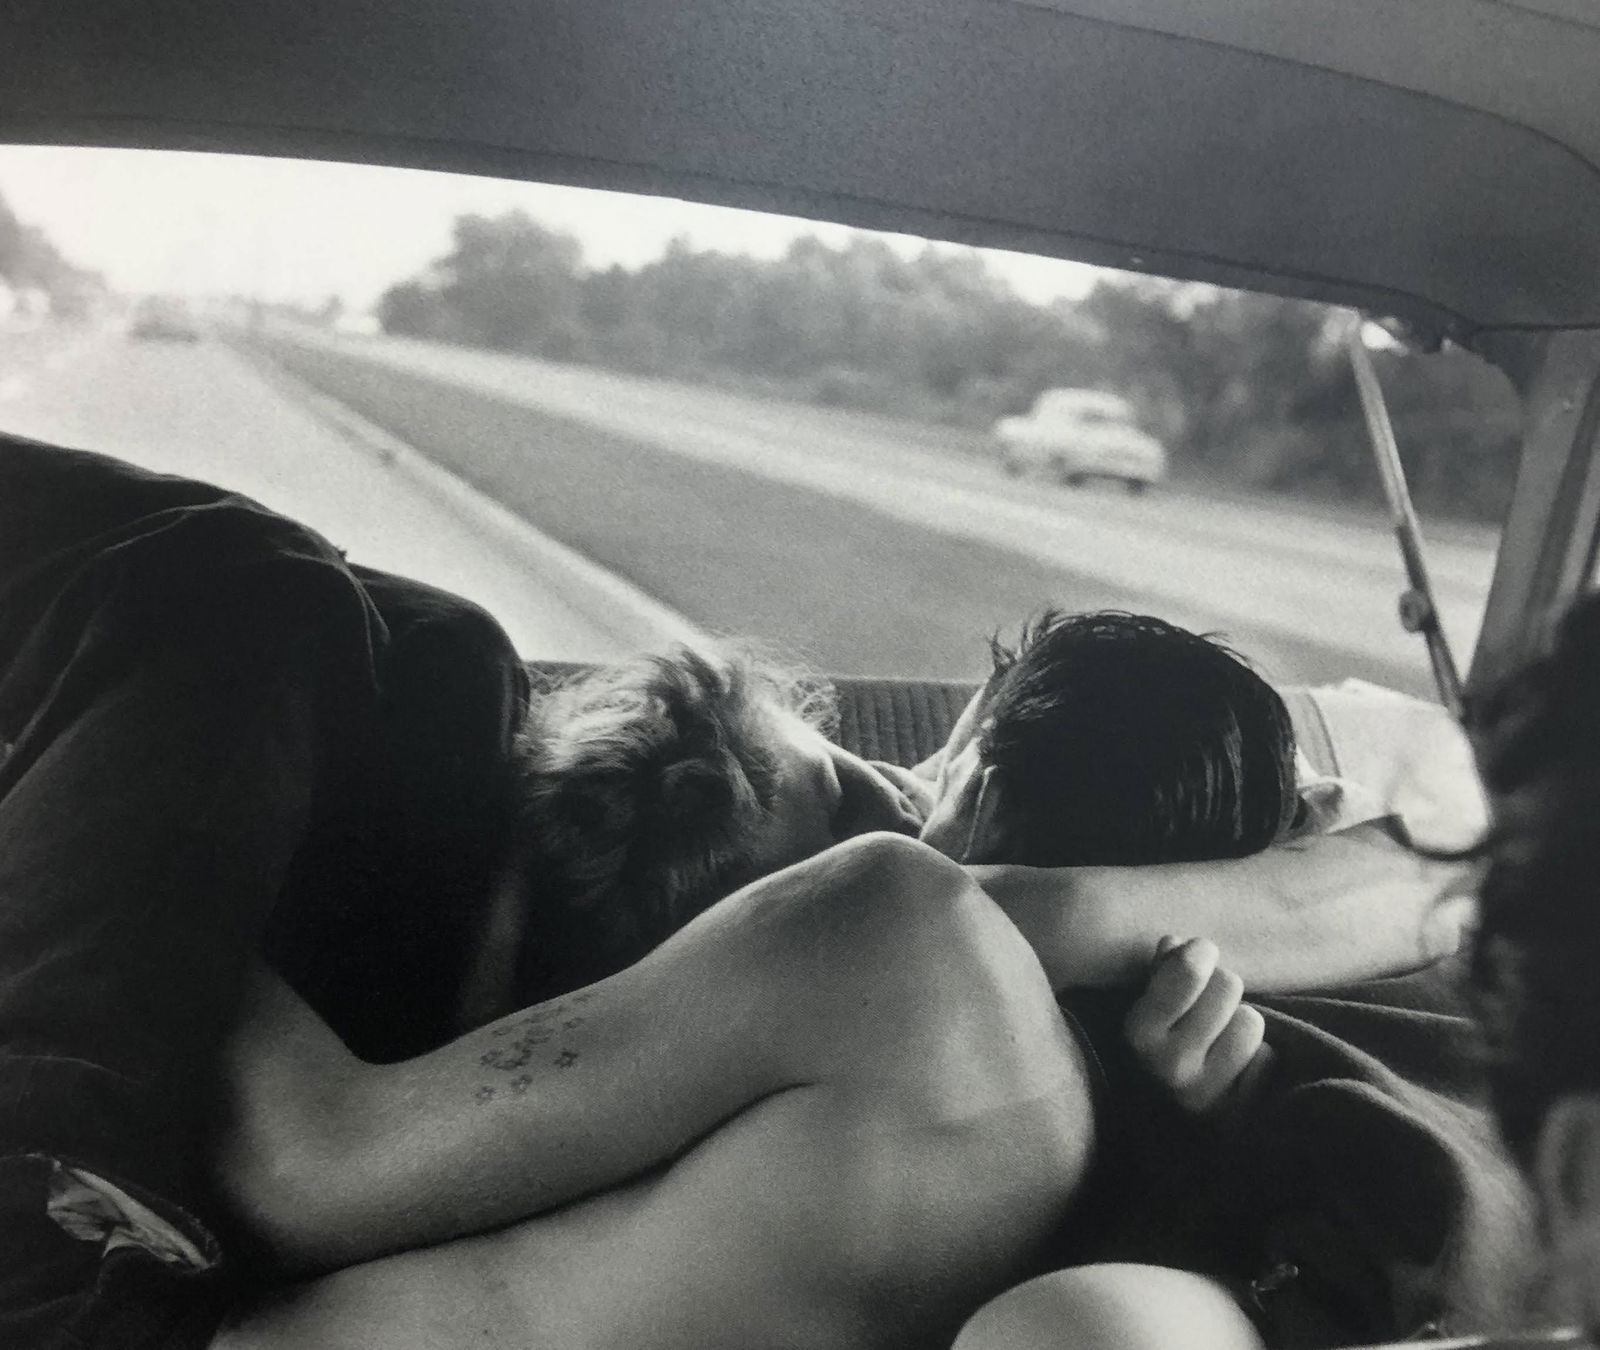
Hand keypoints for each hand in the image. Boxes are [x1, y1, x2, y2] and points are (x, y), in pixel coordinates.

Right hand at [1124, 936, 1270, 1114]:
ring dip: (1243, 1023)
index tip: (1200, 954)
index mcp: (1140, 1031)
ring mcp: (1206, 1094)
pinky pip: (1267, 1058)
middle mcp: (1168, 1065)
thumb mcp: (1154, 1005)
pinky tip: (1241, 1069)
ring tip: (1226, 1037)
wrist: (1183, 1123)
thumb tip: (1175, 943)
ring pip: (1250, 1021)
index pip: (1188, 970)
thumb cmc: (1170, 1043)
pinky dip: (1259, 1058)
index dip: (1200, 953)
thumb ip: (1163, 970)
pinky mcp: (1240, 1113)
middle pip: (1227, 985)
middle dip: (1223, 988)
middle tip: (1214, 1004)